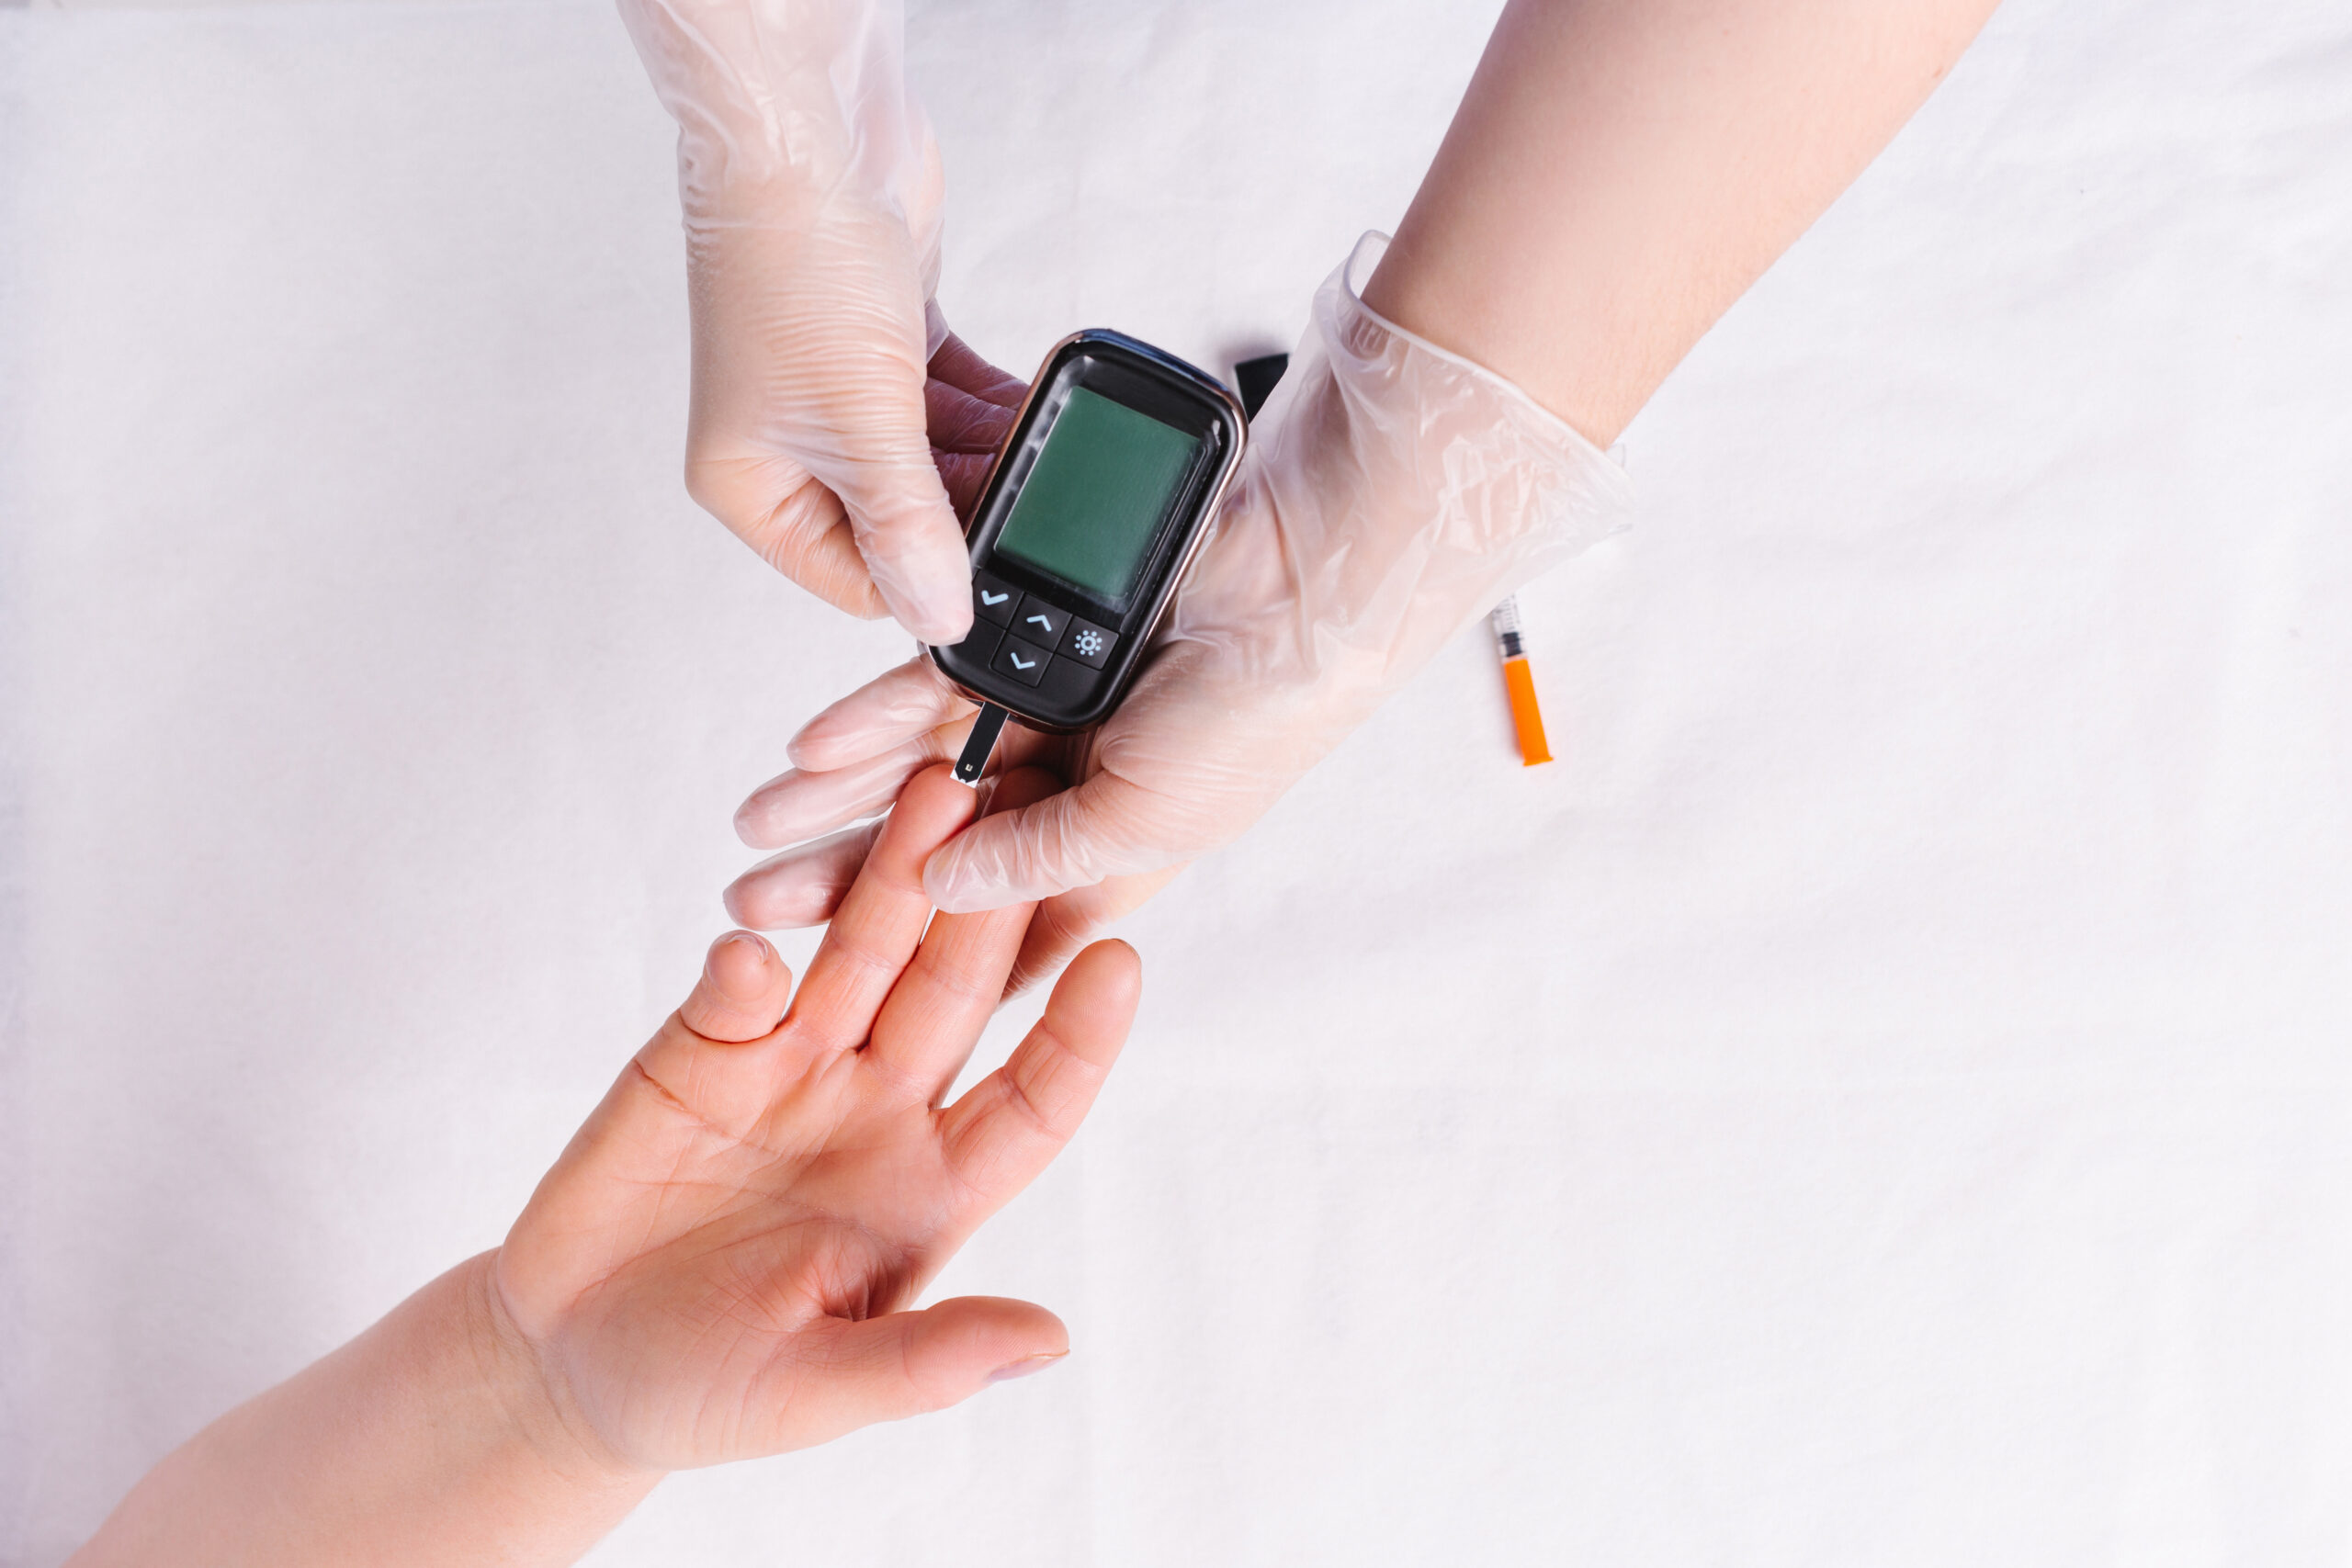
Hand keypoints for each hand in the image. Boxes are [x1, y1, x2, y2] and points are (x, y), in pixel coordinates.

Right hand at [494, 764, 1139, 1468]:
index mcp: (934, 1187)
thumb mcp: (817, 1390)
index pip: (1033, 1099)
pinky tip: (750, 946)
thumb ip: (926, 1359)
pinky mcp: (702, 1047)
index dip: (1078, 1036)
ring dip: (893, 882)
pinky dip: (745, 962)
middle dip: (988, 910)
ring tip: (928, 795)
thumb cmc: (708, 1393)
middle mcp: (880, 1109)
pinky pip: (738, 984)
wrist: (571, 1364)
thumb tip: (1052, 1341)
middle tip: (1027, 820)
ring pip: (862, 956)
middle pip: (954, 994)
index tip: (1120, 961)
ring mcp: (794, 1067)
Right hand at [621, 0, 993, 640]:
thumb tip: (939, 615)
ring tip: (1049, 454)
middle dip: (971, 509)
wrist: (811, 129)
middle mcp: (787, 444)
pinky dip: (993, 407)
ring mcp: (836, 393)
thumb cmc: (793, 257)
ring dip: (992, 456)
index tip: (997, 574)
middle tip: (1038, 506)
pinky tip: (1036, 406)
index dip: (926, 581)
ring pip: (935, 461)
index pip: (854, 578)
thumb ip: (910, 524)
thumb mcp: (862, 421)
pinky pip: (951, 403)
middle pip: (901, 520)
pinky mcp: (885, 345)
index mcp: (751, 484)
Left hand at [718, 237, 1630, 988]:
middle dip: (842, 879)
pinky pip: (930, 691)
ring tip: (753, 828)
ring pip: (917, 775)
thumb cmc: (1256, 722)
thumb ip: (1039, 860)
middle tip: (747, 907)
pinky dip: (871, 719)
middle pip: (936, 853)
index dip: (921, 964)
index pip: (1001, 931)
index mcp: (1113, 858)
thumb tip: (943, 895)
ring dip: (835, 800)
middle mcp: (1074, 794)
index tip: (828, 994)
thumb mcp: (1142, 824)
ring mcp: (1049, 721)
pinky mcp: (1026, 647)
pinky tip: (809, 748)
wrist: (1295, 585)